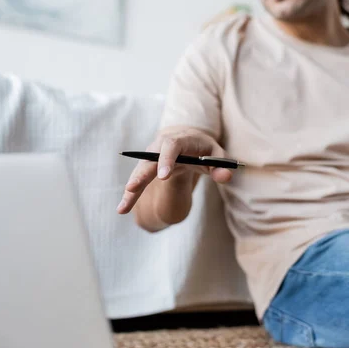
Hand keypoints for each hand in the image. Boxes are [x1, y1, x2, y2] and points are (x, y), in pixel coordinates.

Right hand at [117, 128, 232, 213]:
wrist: (186, 139)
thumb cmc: (204, 148)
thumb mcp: (217, 154)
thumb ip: (221, 165)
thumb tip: (226, 176)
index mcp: (180, 140)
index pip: (171, 146)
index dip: (166, 160)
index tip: (163, 176)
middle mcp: (161, 146)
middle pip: (149, 159)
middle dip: (141, 174)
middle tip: (132, 188)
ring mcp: (151, 157)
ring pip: (139, 172)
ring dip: (131, 189)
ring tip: (122, 208)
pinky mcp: (147, 168)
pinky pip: (138, 181)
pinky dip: (131, 195)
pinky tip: (122, 209)